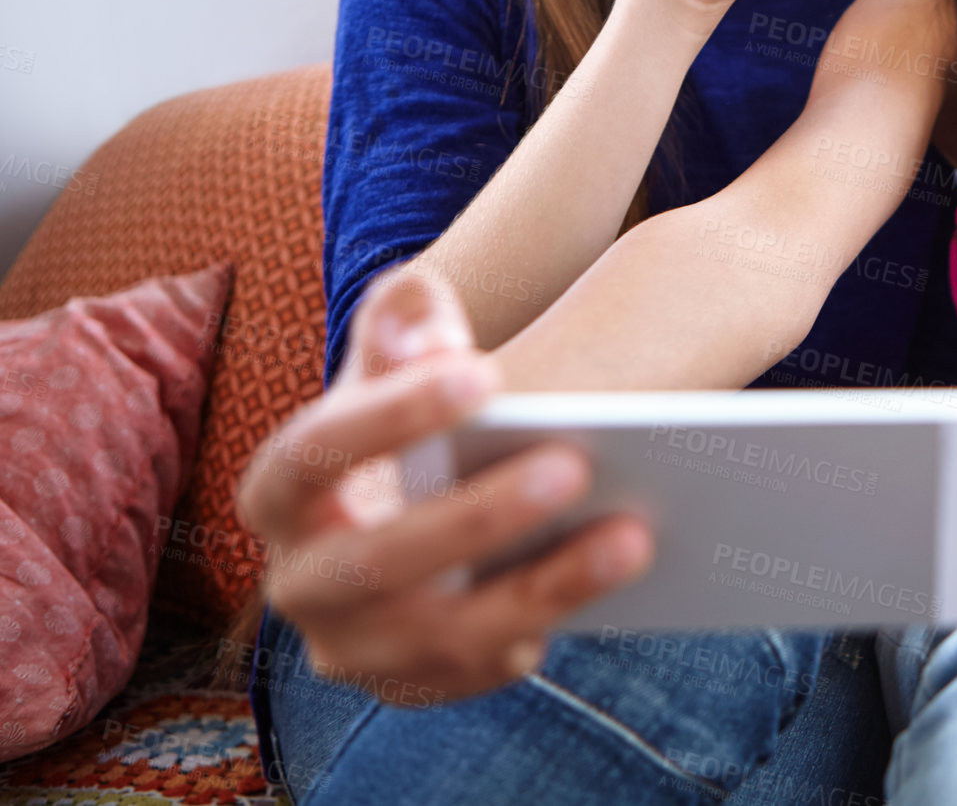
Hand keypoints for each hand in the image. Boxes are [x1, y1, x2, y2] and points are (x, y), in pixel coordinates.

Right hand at [235, 269, 652, 702]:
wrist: (410, 498)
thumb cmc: (405, 413)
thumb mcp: (395, 354)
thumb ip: (405, 315)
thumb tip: (429, 336)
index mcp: (279, 491)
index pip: (314, 454)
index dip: (392, 415)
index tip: (486, 373)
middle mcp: (301, 582)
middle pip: (379, 561)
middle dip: (478, 517)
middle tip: (575, 465)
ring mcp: (355, 646)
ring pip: (442, 632)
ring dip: (542, 587)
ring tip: (632, 535)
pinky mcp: (414, 685)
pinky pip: (480, 670)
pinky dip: (544, 628)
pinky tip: (609, 583)